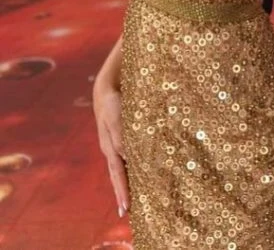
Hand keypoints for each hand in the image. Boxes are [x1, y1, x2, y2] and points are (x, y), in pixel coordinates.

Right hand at [93, 77, 128, 216]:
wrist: (108, 86)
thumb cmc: (113, 101)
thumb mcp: (116, 117)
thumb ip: (121, 136)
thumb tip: (126, 157)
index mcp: (110, 147)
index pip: (117, 173)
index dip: (123, 190)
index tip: (125, 209)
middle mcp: (113, 148)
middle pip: (118, 175)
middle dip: (123, 192)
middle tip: (126, 213)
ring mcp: (117, 143)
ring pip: (124, 167)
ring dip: (129, 181)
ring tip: (133, 197)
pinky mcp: (123, 136)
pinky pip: (129, 155)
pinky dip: (133, 166)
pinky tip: (139, 171)